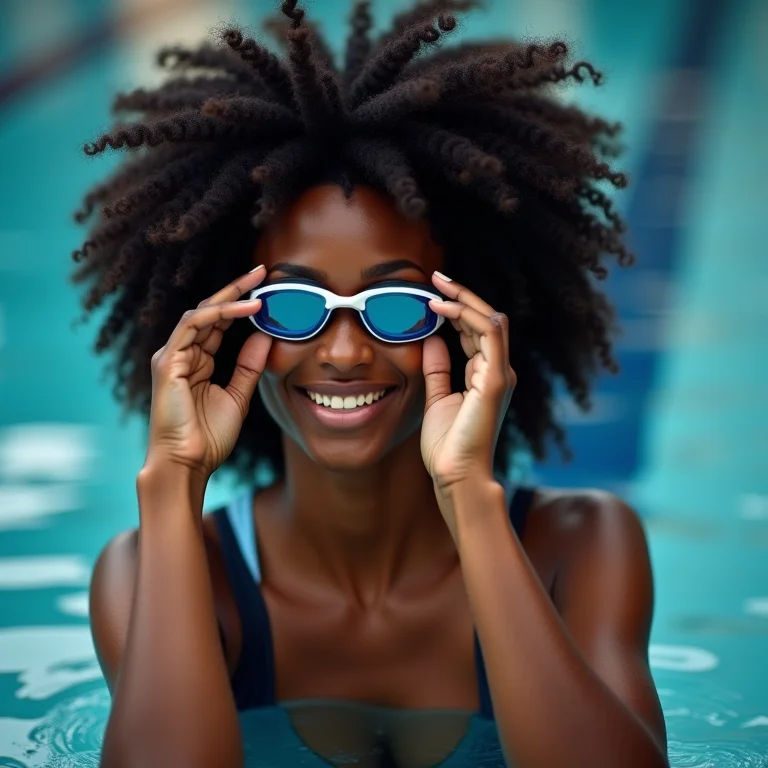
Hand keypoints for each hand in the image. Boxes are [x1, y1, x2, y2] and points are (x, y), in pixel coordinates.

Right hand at [145, 265, 271, 478]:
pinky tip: (245, 309)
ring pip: (201, 313)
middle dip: (236, 289)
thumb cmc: (209, 437)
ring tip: (258, 287)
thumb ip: (249, 366)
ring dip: (230, 297)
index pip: (219, 323)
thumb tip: (265, 336)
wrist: (188, 463)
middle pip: (210, 311)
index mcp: (197, 361)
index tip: (267, 290)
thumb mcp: (238, 396)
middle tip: (262, 271)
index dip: (241, 304)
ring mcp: (172, 356)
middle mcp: (183, 353)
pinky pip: (192, 326)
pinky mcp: (168, 362)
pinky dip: (219, 314)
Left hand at [420, 271, 515, 491]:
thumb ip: (437, 368)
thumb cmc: (448, 445)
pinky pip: (490, 335)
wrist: (455, 476)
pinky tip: (443, 309)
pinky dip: (468, 316)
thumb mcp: (437, 398)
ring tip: (437, 286)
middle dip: (462, 295)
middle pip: (487, 319)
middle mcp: (498, 371)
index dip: (457, 308)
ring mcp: (500, 375)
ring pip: (491, 320)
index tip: (432, 293)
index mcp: (486, 375)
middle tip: (436, 277)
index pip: (477, 330)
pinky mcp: (495, 381)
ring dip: (465, 299)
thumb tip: (432, 338)